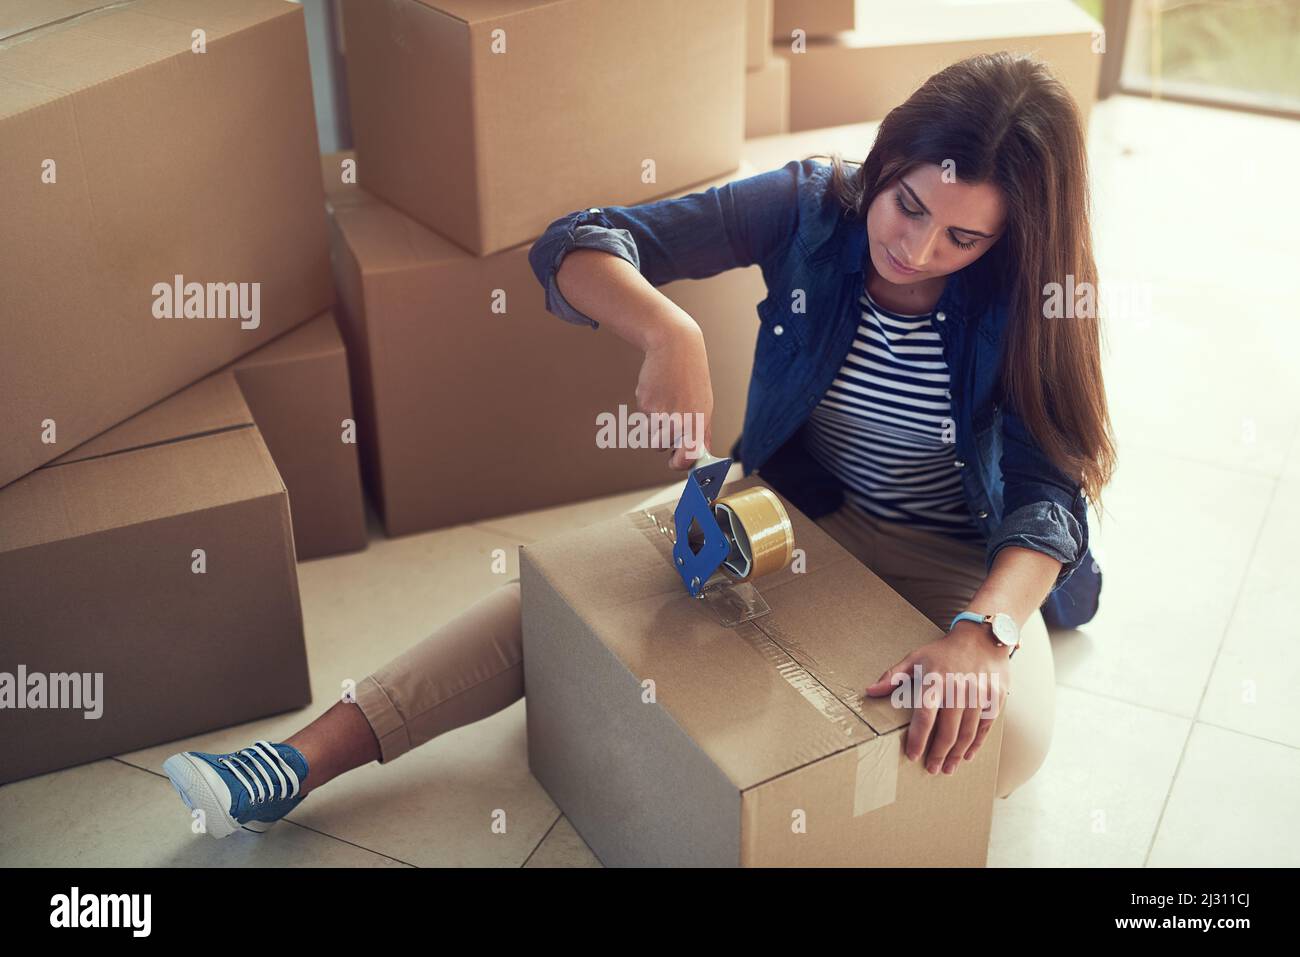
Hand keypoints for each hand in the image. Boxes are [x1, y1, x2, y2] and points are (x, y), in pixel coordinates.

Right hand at [635, 315, 714, 470]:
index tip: (676, 462)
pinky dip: (648, 409)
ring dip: (655, 425)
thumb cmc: (691, 377)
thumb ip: (702, 432)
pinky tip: (658, 391)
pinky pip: (644, 418)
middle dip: (663, 443)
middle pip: (662, 448)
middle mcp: (680, 420)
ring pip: (651, 433)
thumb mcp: (704, 404)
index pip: (689, 457)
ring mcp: (661, 412)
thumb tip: (701, 455)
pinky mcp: (645, 403)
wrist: (675, 346)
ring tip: (666, 403)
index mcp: (699, 421)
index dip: (680, 463)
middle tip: (668, 428)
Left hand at [863, 623, 1011, 774]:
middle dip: (938, 754)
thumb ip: (893, 676)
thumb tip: (870, 691)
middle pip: (948, 730)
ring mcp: (979, 695)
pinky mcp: (995, 698)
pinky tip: (966, 755)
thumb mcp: (916, 658)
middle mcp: (958, 689)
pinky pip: (985, 727)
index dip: (918, 738)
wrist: (982, 638)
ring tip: (947, 768)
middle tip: (931, 769)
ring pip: (967, 732)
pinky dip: (976, 744)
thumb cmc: (944, 651)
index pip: (925, 716)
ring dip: (956, 754)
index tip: (912, 755)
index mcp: (935, 681)